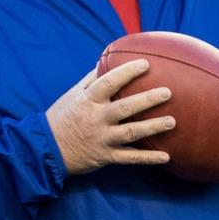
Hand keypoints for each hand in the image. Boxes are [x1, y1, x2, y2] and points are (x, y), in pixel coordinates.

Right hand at [46, 59, 175, 174]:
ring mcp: (102, 139)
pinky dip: (148, 158)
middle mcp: (96, 119)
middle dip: (148, 100)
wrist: (46, 149)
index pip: (109, 82)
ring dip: (153, 127)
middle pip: (126, 107)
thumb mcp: (72, 95)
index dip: (128, 72)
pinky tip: (166, 157)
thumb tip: (106, 61)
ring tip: (172, 122)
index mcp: (88, 100)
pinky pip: (129, 158)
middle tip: (167, 92)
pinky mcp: (105, 157)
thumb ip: (91, 80)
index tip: (146, 64)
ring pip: (131, 133)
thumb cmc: (61, 117)